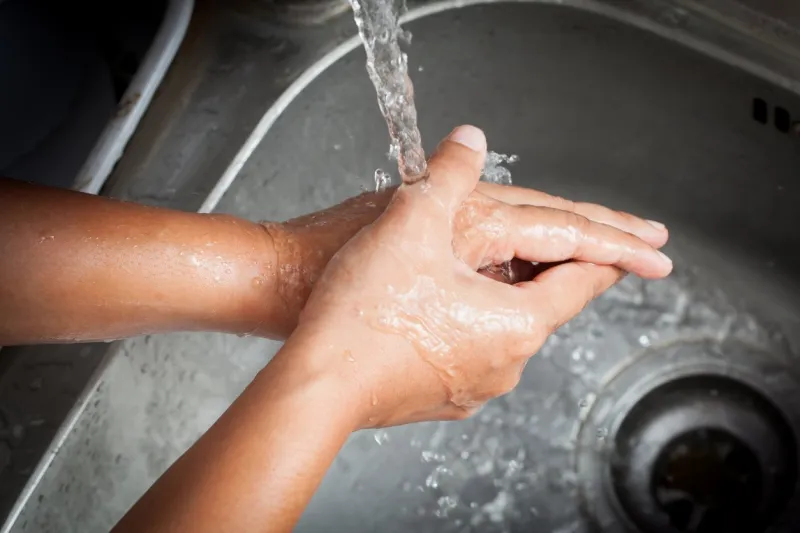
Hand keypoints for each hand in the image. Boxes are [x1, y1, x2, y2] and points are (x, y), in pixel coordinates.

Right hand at [280, 125, 671, 427]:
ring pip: (512, 328)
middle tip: (586, 251)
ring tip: (507, 270)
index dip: (616, 253)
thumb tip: (469, 139)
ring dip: (514, 295)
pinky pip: (478, 351)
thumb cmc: (366, 315)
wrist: (317, 388)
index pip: (583, 278)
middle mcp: (509, 361)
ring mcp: (478, 385)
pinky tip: (449, 307)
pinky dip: (478, 323)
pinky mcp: (445, 397)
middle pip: (551, 305)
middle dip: (565, 270)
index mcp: (516, 320)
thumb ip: (447, 175)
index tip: (649, 248)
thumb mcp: (411, 225)